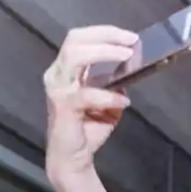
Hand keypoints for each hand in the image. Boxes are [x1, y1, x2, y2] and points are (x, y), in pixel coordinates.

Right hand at [44, 26, 136, 184]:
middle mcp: (58, 74)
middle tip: (131, 42)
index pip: (80, 38)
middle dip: (105, 36)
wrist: (73, 158)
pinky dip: (107, 96)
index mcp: (68, 70)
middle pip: (75, 40)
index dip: (105, 33)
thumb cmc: (88, 128)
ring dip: (104, 53)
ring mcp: (58, 88)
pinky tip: (123, 102)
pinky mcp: (62, 106)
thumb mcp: (109, 102)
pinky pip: (86, 94)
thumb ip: (115, 85)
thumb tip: (132, 70)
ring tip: (127, 57)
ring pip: (75, 57)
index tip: (131, 36)